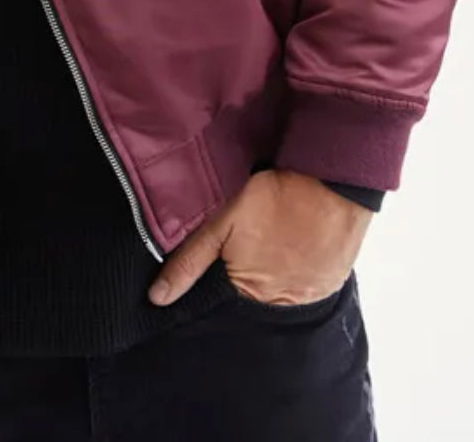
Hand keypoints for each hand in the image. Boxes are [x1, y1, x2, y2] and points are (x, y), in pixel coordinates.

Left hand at [148, 168, 373, 305]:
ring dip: (270, 275)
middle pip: (250, 299)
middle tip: (247, 245)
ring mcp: (308, 297)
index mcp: (248, 293)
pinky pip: (304, 286)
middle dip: (242, 277)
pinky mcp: (329, 284)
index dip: (213, 282)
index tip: (215, 260)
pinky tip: (290, 245)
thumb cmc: (273, 198)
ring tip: (269, 243)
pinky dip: (295, 270)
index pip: (221, 302)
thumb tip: (158, 298)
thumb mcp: (221, 223)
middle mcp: (279, 305)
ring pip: (278, 292)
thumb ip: (189, 261)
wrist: (331, 183)